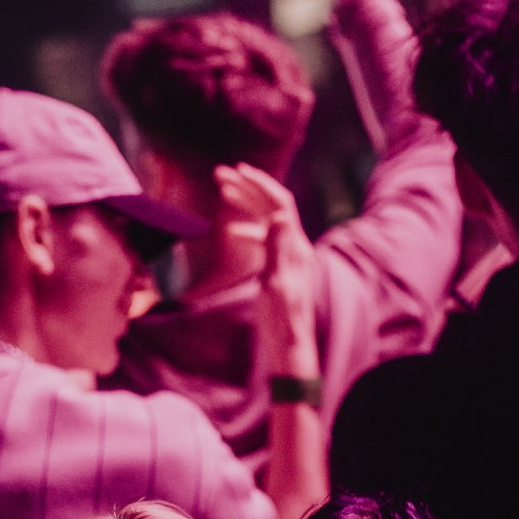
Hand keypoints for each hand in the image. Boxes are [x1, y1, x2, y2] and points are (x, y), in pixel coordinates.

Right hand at [214, 163, 318, 377]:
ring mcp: (288, 258)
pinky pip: (264, 241)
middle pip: (273, 207)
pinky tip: (231, 233)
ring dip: (247, 204)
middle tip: (223, 174)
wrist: (289, 348)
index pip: (280, 204)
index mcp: (295, 248)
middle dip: (249, 188)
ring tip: (224, 191)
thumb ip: (277, 249)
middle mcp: (295, 248)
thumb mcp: (276, 284)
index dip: (260, 185)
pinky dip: (248, 232)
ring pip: (267, 221)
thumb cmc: (282, 322)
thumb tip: (280, 215)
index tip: (238, 171)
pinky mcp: (280, 270)